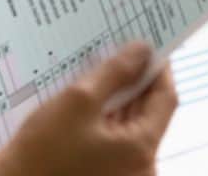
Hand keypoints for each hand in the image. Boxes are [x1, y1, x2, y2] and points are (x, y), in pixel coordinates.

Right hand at [0, 42, 176, 175]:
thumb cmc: (42, 152)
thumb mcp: (78, 102)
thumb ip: (114, 73)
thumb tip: (141, 51)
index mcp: (140, 150)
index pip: (165, 99)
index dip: (158, 68)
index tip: (147, 45)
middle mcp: (139, 165)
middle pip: (149, 111)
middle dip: (136, 79)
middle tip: (122, 49)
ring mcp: (123, 171)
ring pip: (131, 123)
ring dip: (119, 96)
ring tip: (102, 68)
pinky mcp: (106, 171)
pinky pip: (116, 136)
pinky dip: (107, 115)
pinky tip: (90, 95)